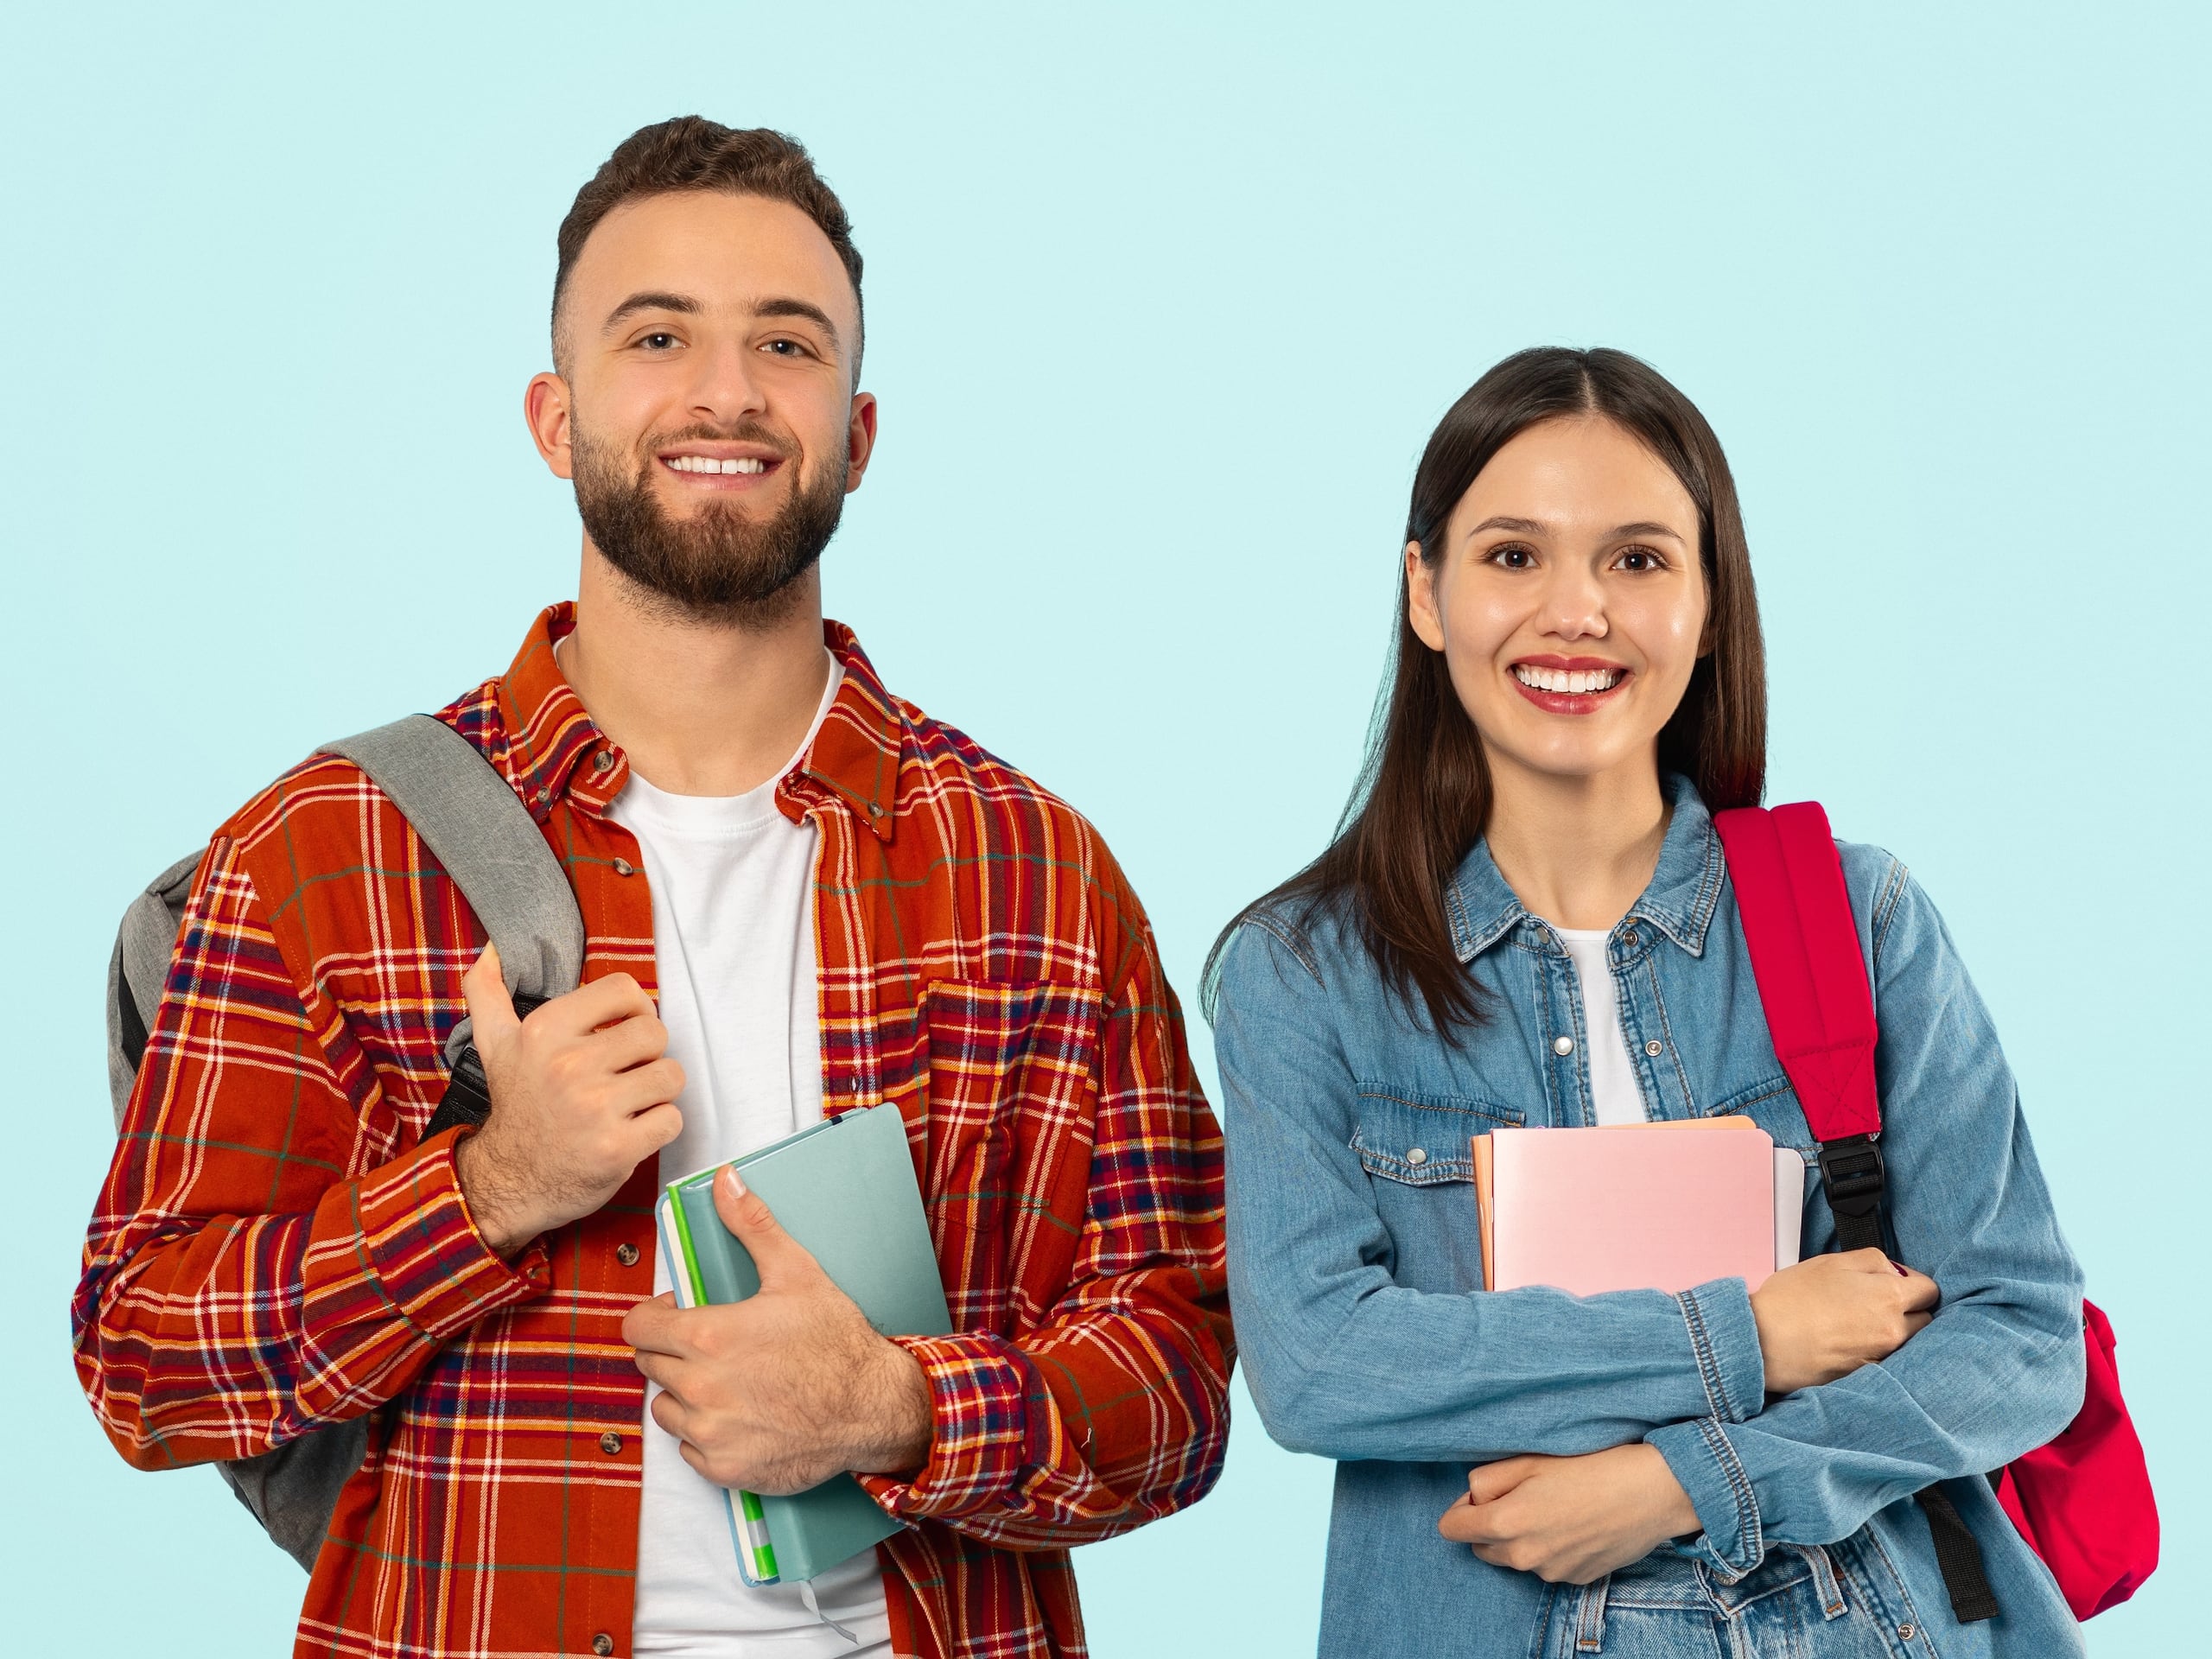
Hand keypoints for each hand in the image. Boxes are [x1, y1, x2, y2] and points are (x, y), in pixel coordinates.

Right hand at [452, 945, 684, 1255]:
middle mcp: (569, 1065)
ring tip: (630, 1102)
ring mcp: (596, 1108)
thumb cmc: (517, 1106)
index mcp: (546, 1031)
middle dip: (647, 1054)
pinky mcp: (619, 1148)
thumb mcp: (494, 1043)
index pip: (626, 990)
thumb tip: (493, 946)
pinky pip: (672, 1118)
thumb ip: (489, 990)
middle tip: (625, 1074)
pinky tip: (632, 1130)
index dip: (636, 1009)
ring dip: (657, 1091)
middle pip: (656, 1032)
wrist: (509, 1180)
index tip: (625, 1029)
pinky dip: (660, 1126)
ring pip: (670, 1074)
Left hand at [623, 1165, 934, 1495]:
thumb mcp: (796, 1272)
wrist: (872, 1407)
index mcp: (707, 1337)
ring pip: (665, 1407)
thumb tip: (725, 1181)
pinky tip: (741, 1414)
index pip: (636, 1330)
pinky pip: (689, 1449)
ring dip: (685, 1394)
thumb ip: (751, 1224)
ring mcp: (709, 1433)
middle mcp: (699, 1388)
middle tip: (715, 1346)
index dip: (654, 1318)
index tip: (675, 1316)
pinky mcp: (723, 1469)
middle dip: (673, 1351)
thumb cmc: (835, 1341)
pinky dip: (707, 1434)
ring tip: (727, 1380)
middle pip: (649, 1365)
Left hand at [1438, 1446, 1697, 1583]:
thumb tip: (1472, 1497)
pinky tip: (1575, 1524)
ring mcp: (1551, 1573)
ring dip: (1522, 1538)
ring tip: (1555, 1508)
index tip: (1483, 1494)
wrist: (1649, 1492)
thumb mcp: (1529, 1460)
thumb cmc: (1589, 1467)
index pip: (1451, 1529)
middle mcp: (1524, 1556)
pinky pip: (1547, 1566)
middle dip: (1489, 1525)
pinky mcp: (1576, 1580)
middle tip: (1521, 1496)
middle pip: (1481, 1547)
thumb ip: (1487, 1480)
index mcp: (1505, 1523)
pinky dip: (1551, 1549)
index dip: (1461, 1508)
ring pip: (1516, 1558)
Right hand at [1751, 1248, 1938, 1393]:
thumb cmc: (1792, 1299)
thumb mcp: (1832, 1261)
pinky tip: (1847, 1341)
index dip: (1911, 1281)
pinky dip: (1872, 1350)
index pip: (1929, 1290)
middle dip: (1907, 1309)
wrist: (1765, 1342)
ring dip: (1891, 1331)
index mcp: (1890, 1297)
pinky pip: (1883, 1360)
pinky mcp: (1865, 1376)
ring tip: (1858, 1323)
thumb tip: (1893, 1271)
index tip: (1894, 1281)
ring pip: (1905, 1342)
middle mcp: (1894, 1331)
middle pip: (1923, 1319)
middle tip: (1874, 1301)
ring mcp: (1881, 1357)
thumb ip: (1873, 1260)